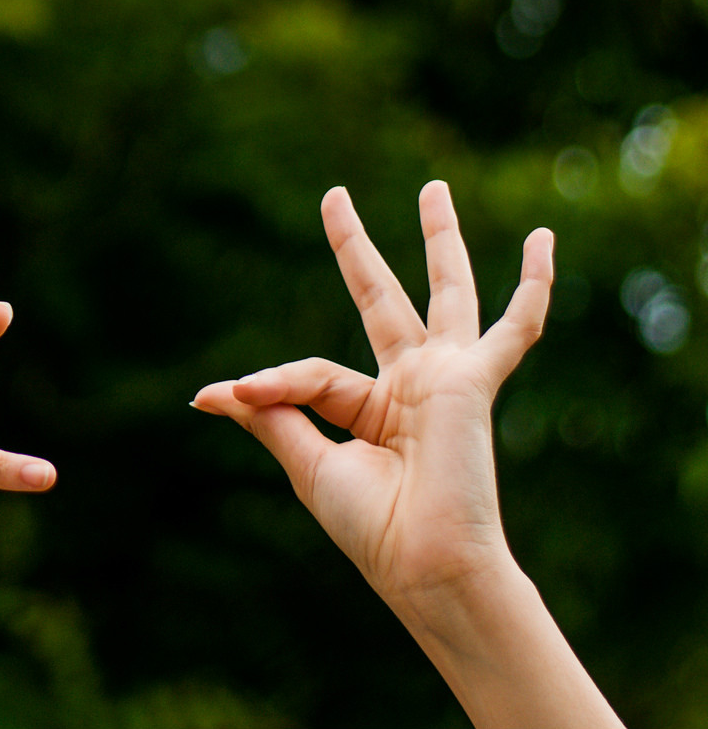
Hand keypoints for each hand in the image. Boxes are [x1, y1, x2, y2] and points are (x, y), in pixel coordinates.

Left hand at [193, 181, 550, 607]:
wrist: (424, 562)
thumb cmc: (373, 526)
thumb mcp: (307, 461)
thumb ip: (269, 414)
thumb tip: (208, 393)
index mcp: (372, 407)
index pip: (310, 371)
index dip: (265, 382)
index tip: (221, 395)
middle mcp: (412, 383)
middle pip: (379, 295)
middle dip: (355, 247)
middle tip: (334, 195)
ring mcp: (446, 377)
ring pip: (444, 290)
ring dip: (438, 239)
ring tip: (432, 188)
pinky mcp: (474, 379)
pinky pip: (514, 327)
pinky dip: (533, 286)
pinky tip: (543, 242)